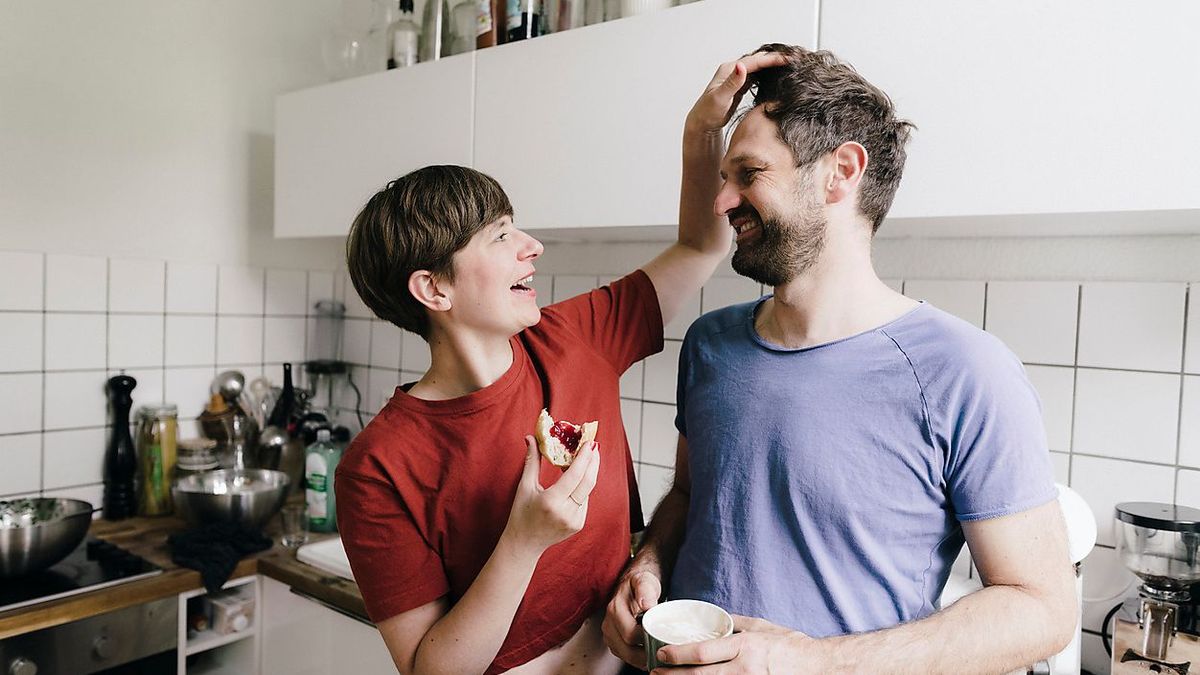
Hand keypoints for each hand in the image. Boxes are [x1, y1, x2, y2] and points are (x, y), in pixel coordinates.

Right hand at [503, 436, 599, 552]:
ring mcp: (575, 521)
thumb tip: (531, 437)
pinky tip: (580, 475)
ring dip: (588, 472)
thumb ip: (532, 461)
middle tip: (593, 444)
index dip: (584, 457)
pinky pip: (585, 500)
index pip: (574, 476)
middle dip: (593, 461)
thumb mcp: (524, 487)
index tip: (589, 442)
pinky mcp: (579, 524)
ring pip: (587, 490)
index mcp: (551, 502)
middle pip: (588, 482)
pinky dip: (582, 486)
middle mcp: (566, 512)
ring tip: (586, 456)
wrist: (524, 544)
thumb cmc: (520, 514)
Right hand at [602, 565, 662, 668]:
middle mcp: (609, 623)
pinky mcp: (613, 640)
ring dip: (641, 659)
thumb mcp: (645, 580)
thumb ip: (645, 590)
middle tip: (663, 653)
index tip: (662, 640)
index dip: (647, 640)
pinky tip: (649, 654)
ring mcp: (609, 633)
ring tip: (658, 656)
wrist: (632, 583)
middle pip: (626, 649)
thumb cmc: (641, 582)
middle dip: (645, 654)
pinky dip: (637, 658)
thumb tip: (646, 605)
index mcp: (615, 609)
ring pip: (625, 655)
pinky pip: (624, 655)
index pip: (630, 635)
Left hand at [651, 615, 818, 673]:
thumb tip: (713, 617)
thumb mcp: (762, 627)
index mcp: (745, 647)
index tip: (662, 654)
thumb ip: (736, 624)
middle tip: (655, 672)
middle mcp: (745, 669)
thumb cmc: (790, 645)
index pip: (703, 652)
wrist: (818, 667)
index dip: (678, 655)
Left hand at [685, 52, 788, 135]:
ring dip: (773, 65)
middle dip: (775, 59)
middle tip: (793, 59)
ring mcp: (737, 77)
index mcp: (729, 69)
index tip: (787, 59)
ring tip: (790, 65)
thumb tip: (741, 66)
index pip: (754, 61)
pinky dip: (767, 75)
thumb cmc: (708, 112)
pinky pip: (757, 76)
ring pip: (758, 67)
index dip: (771, 59)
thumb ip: (732, 83)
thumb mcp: (720, 98)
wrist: (702, 123)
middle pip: (758, 61)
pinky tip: (777, 77)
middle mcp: (733, 70)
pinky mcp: (740, 86)